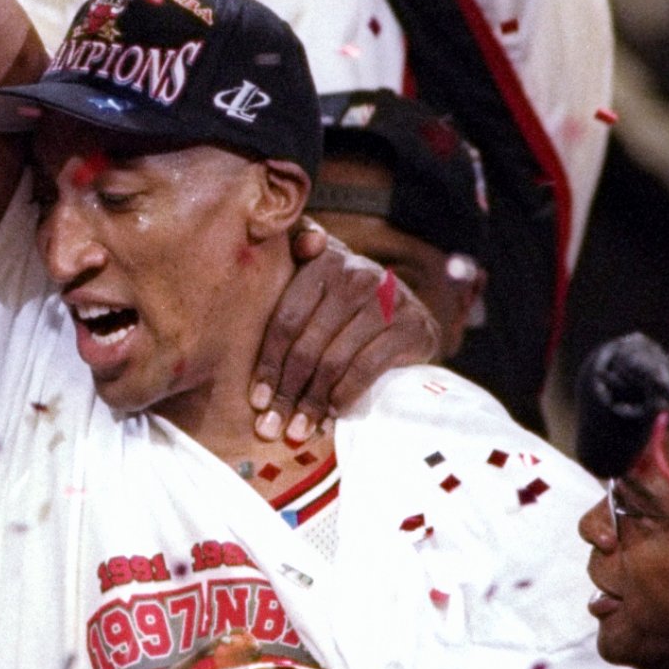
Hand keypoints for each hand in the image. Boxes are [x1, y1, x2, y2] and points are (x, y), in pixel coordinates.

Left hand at [247, 218, 438, 442]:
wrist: (410, 314)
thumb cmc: (347, 302)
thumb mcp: (321, 274)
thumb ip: (300, 253)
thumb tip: (307, 239)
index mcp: (325, 261)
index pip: (286, 320)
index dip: (268, 363)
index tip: (256, 399)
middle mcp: (357, 276)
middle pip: (308, 345)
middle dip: (286, 391)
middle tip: (271, 426)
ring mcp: (387, 301)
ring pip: (335, 361)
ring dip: (313, 402)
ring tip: (298, 429)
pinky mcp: (412, 327)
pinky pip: (366, 368)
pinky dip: (345, 396)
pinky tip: (332, 415)